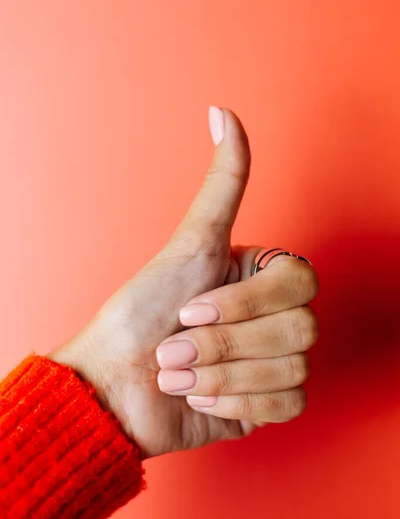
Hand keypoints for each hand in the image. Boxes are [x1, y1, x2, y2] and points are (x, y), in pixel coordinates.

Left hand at [50, 108, 318, 457]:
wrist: (113, 385)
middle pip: (301, 330)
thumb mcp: (190, 242)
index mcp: (262, 278)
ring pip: (294, 369)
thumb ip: (223, 183)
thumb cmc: (142, 311)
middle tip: (177, 344)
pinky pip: (286, 405)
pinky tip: (198, 398)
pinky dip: (234, 403)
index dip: (245, 302)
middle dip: (226, 343)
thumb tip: (224, 112)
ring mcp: (274, 362)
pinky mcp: (268, 404)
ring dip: (221, 375)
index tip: (193, 307)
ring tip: (178, 372)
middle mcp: (274, 317)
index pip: (300, 283)